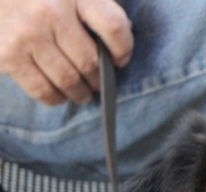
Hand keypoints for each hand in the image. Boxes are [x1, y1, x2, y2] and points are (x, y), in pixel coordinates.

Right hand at [0, 0, 133, 105]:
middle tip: (97, 82)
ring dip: (81, 93)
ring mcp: (28, 33)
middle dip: (99, 79)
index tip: (119, 59)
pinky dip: (56, 97)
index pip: (113, 27)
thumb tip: (119, 43)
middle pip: (91, 62)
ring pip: (70, 81)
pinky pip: (44, 90)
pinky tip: (59, 92)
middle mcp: (50, 9)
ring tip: (82, 92)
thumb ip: (91, 6)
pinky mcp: (9, 54)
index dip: (122, 49)